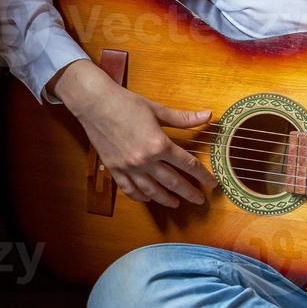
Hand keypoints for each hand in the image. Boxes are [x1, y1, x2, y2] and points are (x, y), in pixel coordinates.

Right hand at [55, 61, 217, 207]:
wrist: (95, 103)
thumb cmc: (127, 103)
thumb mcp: (157, 110)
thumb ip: (183, 118)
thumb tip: (208, 114)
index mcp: (159, 144)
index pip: (188, 164)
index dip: (203, 176)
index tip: (211, 184)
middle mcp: (145, 160)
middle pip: (173, 182)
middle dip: (189, 193)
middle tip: (199, 201)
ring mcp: (129, 167)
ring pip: (152, 191)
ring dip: (166, 199)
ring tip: (176, 204)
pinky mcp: (114, 169)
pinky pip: (130, 189)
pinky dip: (140, 197)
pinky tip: (148, 199)